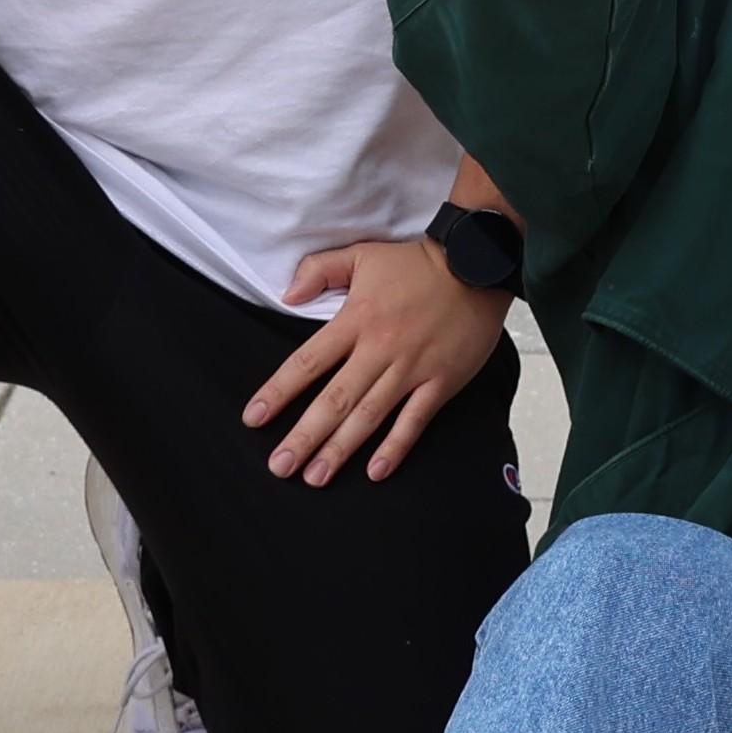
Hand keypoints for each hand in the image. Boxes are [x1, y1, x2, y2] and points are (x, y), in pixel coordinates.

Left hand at [246, 232, 511, 485]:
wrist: (477, 262)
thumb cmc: (417, 262)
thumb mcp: (363, 255)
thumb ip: (320, 270)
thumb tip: (286, 295)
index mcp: (357, 320)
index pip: (308, 361)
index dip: (279, 391)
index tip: (254, 418)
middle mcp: (380, 348)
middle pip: (335, 399)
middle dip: (305, 436)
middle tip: (280, 466)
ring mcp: (412, 368)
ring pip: (369, 415)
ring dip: (341, 448)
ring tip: (315, 477)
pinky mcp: (441, 381)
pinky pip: (415, 420)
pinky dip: (396, 447)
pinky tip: (375, 472)